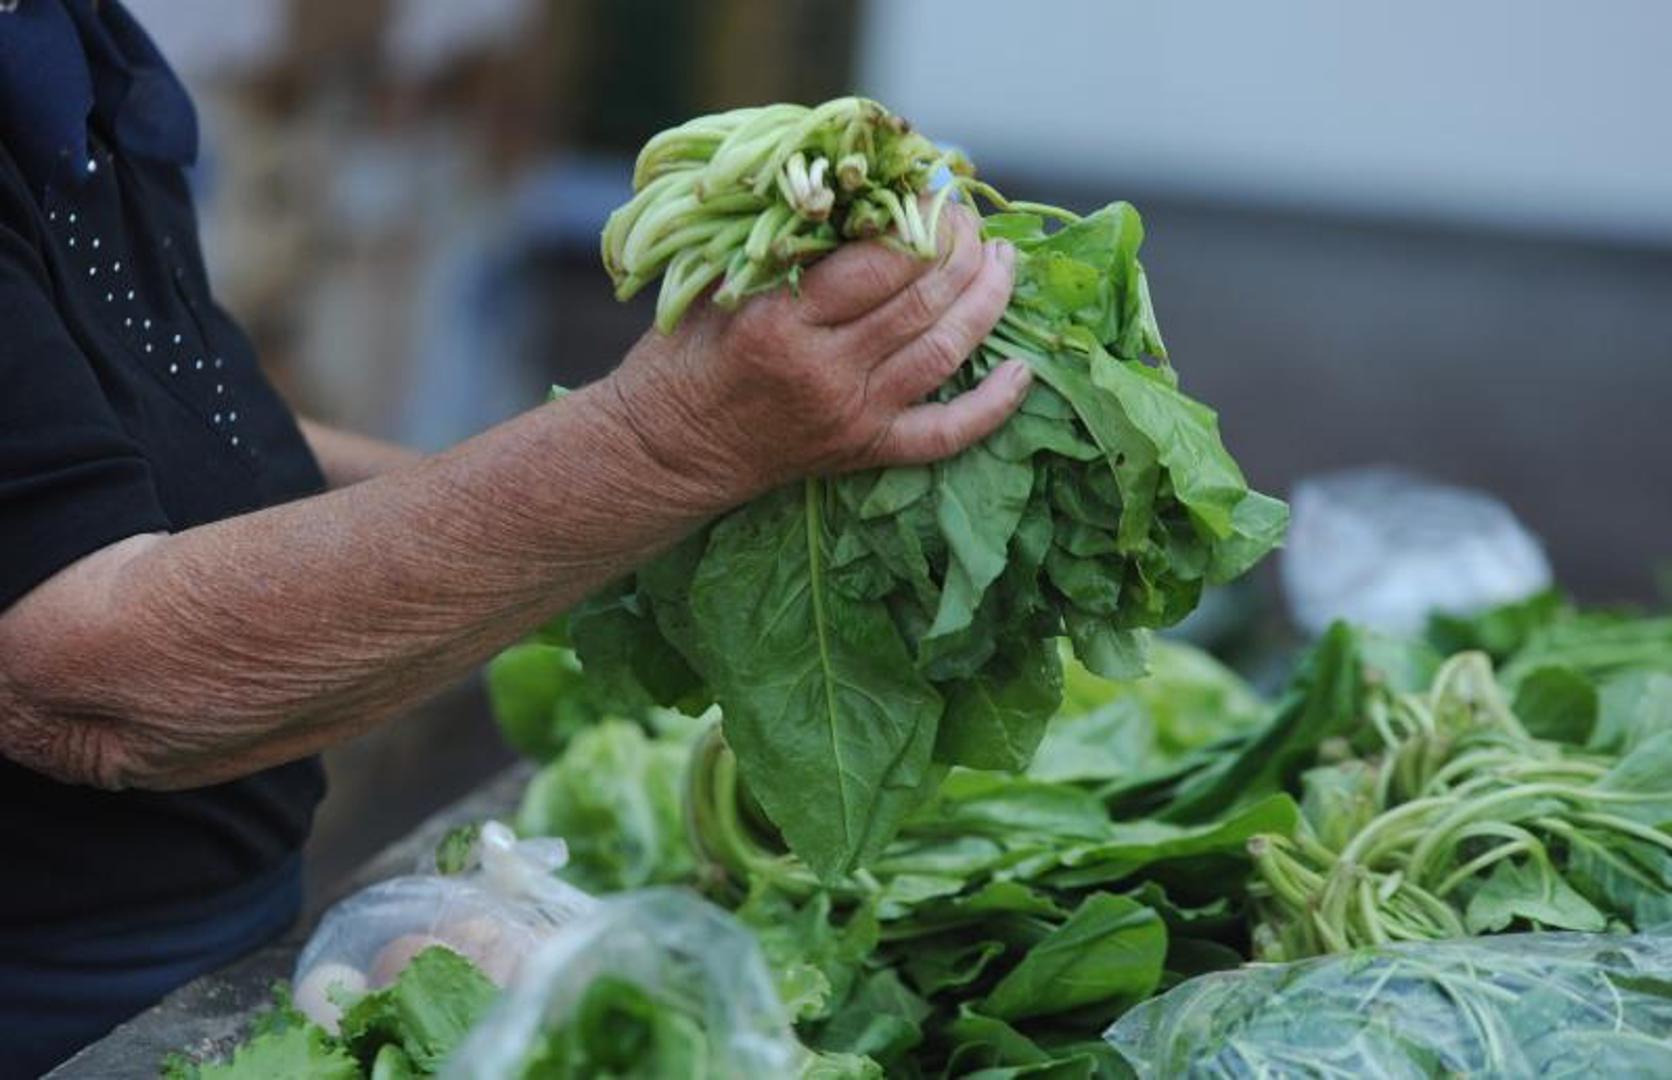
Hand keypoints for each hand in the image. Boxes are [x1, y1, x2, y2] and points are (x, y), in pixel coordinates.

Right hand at [602, 204, 1026, 510]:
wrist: (666, 449)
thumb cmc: (685, 356)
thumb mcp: (714, 286)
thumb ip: (777, 246)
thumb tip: (853, 193)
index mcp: (780, 319)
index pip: (878, 260)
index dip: (920, 220)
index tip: (933, 190)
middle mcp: (823, 369)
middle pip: (922, 300)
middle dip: (960, 250)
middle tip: (968, 221)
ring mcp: (851, 413)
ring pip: (944, 352)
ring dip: (987, 302)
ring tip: (1004, 264)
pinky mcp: (864, 451)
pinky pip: (945, 434)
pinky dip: (992, 406)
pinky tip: (1023, 371)